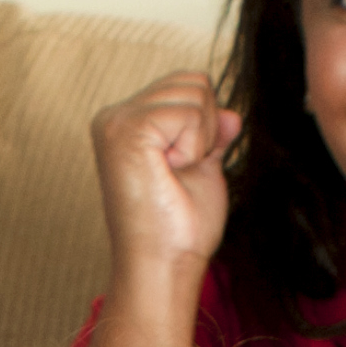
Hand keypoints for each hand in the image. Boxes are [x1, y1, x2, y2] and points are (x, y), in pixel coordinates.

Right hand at [90, 70, 239, 296]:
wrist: (164, 266)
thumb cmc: (180, 230)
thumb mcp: (203, 171)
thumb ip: (212, 137)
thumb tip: (231, 113)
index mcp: (127, 122)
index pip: (187, 84)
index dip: (205, 126)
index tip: (182, 169)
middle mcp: (115, 116)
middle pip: (193, 80)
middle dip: (205, 127)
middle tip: (181, 172)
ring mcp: (116, 121)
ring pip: (195, 91)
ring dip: (200, 139)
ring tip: (174, 174)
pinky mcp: (126, 130)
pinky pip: (190, 112)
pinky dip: (194, 146)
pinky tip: (171, 173)